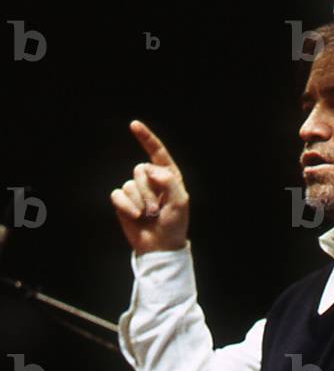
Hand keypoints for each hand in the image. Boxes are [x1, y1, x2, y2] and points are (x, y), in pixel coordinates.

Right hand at [110, 121, 189, 254]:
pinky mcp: (123, 201)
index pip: (157, 153)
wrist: (160, 245)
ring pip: (129, 184)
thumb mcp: (180, 202)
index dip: (145, 138)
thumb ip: (168, 181)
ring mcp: (136, 190)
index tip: (133, 125)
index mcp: (168, 176)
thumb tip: (149, 168)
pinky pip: (118, 194)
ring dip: (140, 202)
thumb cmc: (174, 224)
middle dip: (148, 190)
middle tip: (157, 209)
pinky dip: (126, 206)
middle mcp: (151, 180)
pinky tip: (135, 216)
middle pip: (140, 170)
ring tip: (149, 215)